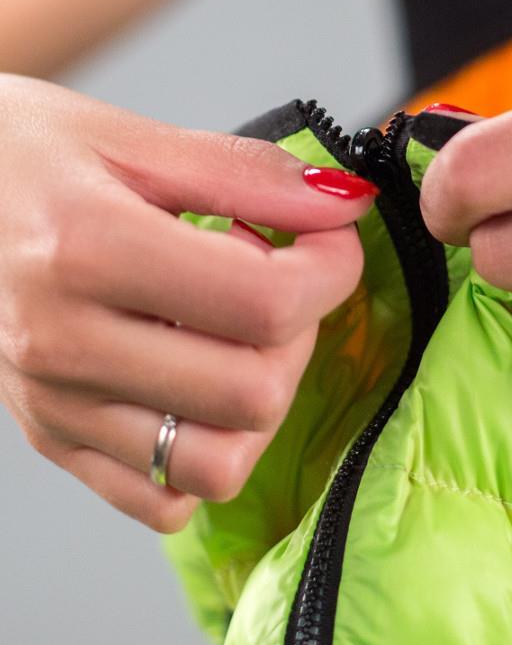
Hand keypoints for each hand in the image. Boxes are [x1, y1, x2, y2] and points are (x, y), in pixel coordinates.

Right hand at [0, 75, 375, 530]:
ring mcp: (56, 407)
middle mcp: (62, 345)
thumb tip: (346, 203)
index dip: (332, 271)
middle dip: (299, 335)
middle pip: (254, 393)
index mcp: (84, 251)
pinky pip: (164, 502)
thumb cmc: (23, 157)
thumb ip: (251, 176)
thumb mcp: (137, 142)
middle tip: (275, 284)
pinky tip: (198, 390)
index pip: (266, 304)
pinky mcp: (54, 441)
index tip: (330, 242)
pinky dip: (206, 455)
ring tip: (235, 340)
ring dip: (260, 405)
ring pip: (219, 466)